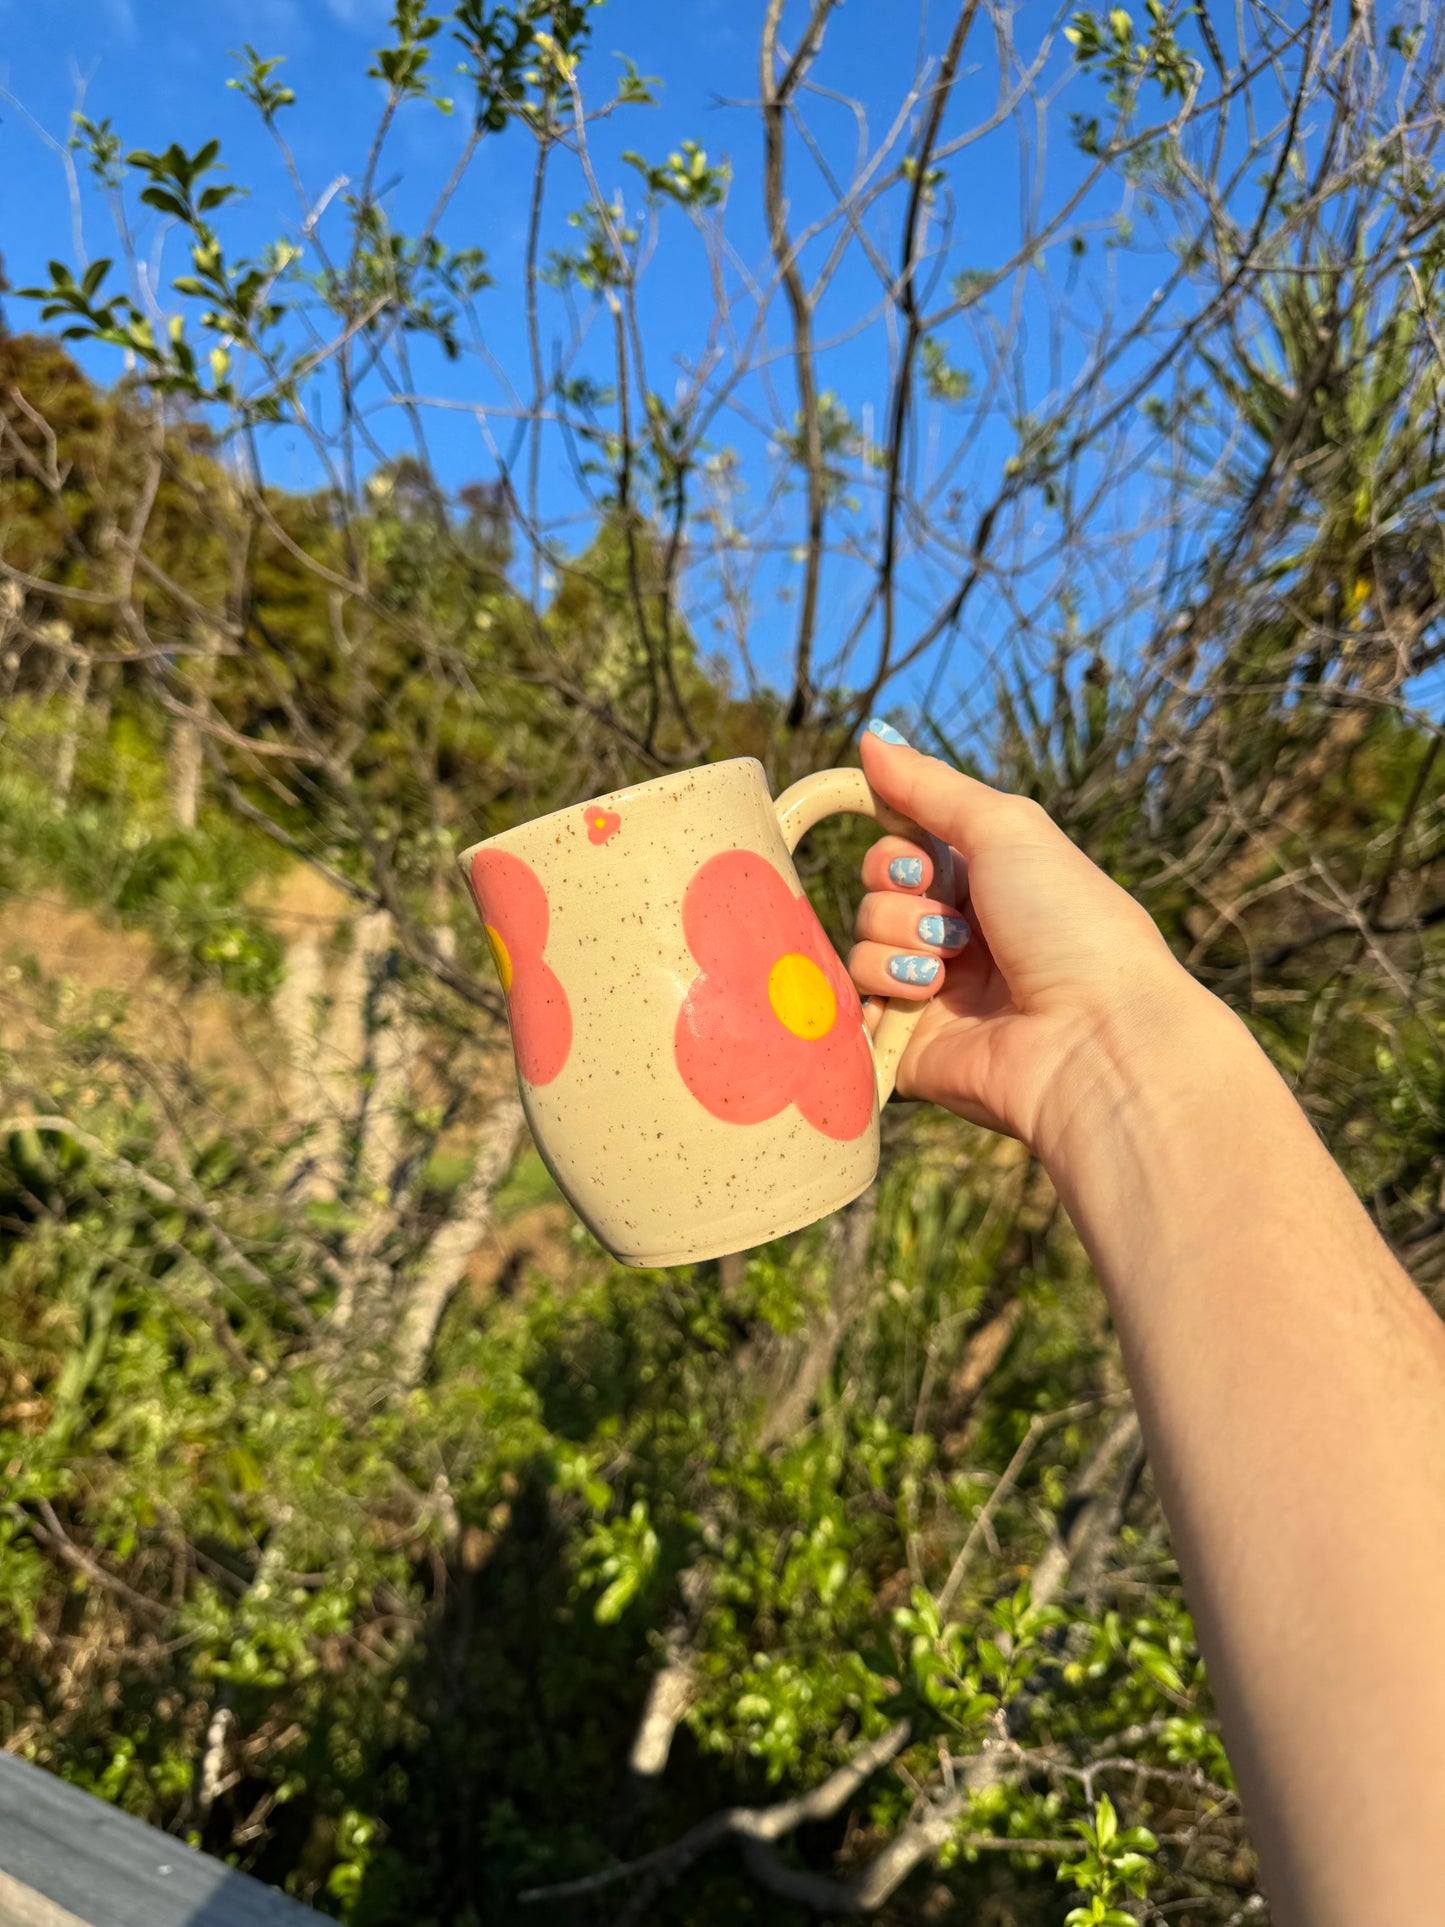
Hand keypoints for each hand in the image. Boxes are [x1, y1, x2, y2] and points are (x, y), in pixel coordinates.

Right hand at [849, 725, 1209, 1159]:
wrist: (1093, 1037)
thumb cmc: (1069, 925)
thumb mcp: (1008, 829)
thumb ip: (930, 786)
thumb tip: (869, 736)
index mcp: (989, 887)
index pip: (904, 849)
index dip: (897, 847)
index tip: (921, 857)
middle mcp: (960, 939)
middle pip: (876, 893)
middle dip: (901, 894)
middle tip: (952, 916)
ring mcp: (933, 996)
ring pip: (863, 944)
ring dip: (901, 943)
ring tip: (950, 969)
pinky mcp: (908, 1049)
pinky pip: (856, 1007)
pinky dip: (879, 993)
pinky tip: (921, 999)